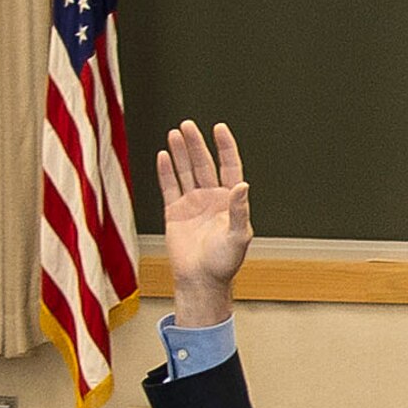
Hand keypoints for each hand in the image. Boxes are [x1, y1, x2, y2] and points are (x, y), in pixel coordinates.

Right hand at [156, 120, 252, 326]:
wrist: (200, 282)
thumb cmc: (223, 265)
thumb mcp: (237, 237)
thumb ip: (240, 211)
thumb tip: (243, 185)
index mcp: (229, 202)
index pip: (229, 167)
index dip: (225, 147)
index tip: (219, 128)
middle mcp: (211, 200)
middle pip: (204, 164)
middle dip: (197, 145)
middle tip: (188, 126)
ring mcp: (193, 204)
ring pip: (186, 171)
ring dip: (181, 152)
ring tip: (175, 133)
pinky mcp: (175, 212)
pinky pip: (169, 186)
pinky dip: (166, 171)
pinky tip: (163, 155)